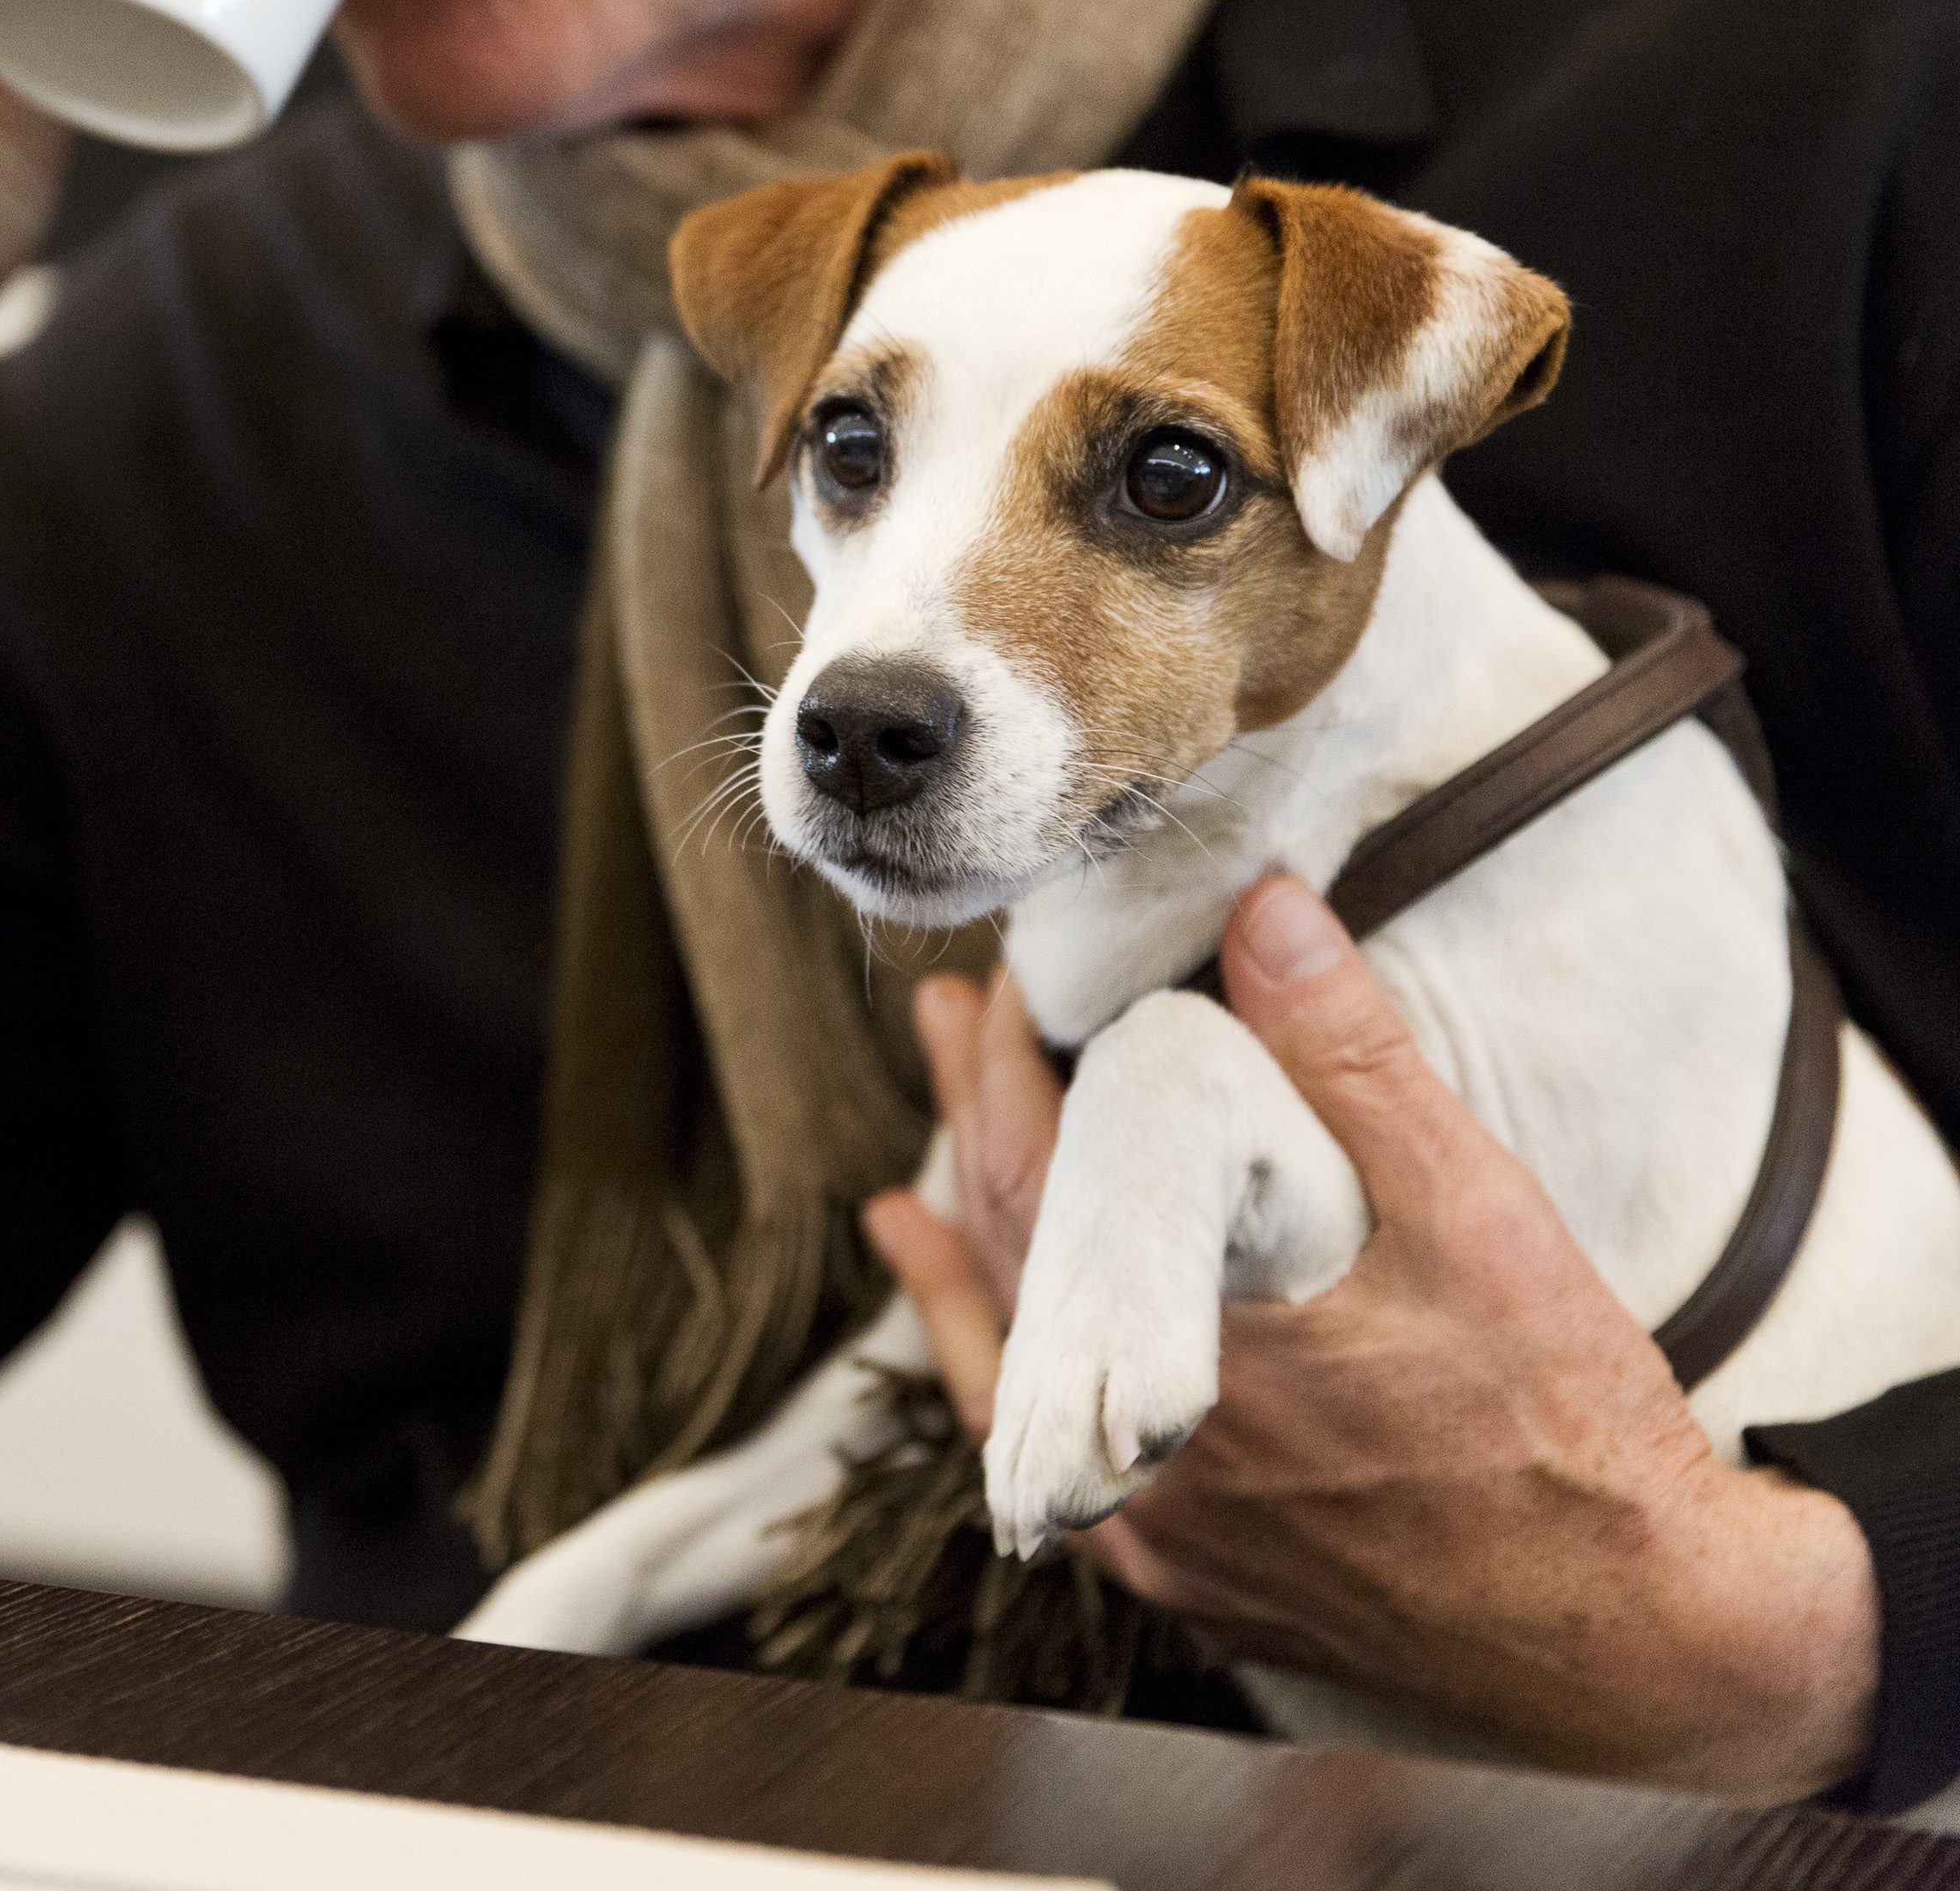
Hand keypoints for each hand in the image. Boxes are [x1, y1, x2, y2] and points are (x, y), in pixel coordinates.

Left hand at [866, 877, 1878, 1803]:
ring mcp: (1158, 1533)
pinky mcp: (1195, 1584)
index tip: (993, 991)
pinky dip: (1017, 1406)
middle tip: (948, 1033)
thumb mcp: (1473, 1214)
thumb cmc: (1568, 1426)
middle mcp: (1142, 1454)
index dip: (1001, 1075)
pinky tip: (997, 1371)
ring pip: (1013, 1387)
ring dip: (964, 1272)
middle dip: (973, 1135)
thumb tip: (1265, 912)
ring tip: (905, 1202)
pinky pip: (1062, 1483)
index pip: (1033, 1178)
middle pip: (1008, 1265)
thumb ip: (1354, 1059)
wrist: (1643, 1636)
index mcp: (1189, 1348)